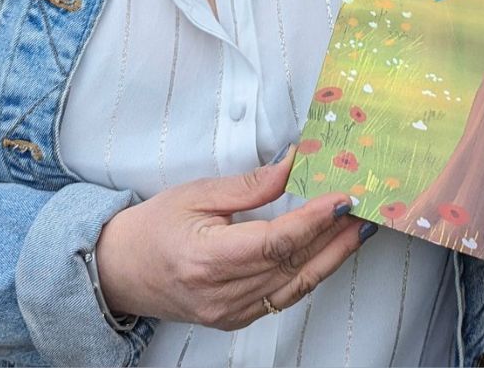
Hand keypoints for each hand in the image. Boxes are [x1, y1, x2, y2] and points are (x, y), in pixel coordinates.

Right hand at [93, 147, 367, 328]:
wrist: (120, 270)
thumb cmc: (152, 229)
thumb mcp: (196, 193)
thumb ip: (250, 185)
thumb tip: (292, 164)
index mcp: (206, 257)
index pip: (275, 241)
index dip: (314, 220)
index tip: (342, 200)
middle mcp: (221, 292)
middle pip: (292, 265)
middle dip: (333, 237)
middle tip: (363, 212)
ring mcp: (230, 311)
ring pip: (295, 286)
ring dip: (331, 258)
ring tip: (357, 232)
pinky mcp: (236, 319)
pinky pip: (283, 298)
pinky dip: (309, 274)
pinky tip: (327, 254)